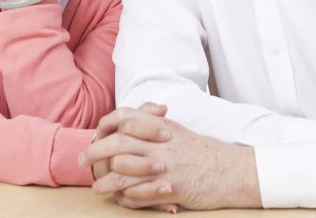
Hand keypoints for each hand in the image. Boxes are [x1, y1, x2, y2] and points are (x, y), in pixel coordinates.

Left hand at [82, 107, 260, 210]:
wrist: (232, 171)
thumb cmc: (203, 152)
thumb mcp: (178, 130)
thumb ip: (154, 123)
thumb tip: (131, 116)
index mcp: (162, 126)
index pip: (125, 117)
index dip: (107, 124)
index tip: (96, 133)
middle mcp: (161, 144)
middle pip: (118, 144)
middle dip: (96, 152)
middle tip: (83, 159)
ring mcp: (165, 167)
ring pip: (125, 172)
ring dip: (106, 180)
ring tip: (96, 186)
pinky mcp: (171, 190)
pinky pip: (140, 196)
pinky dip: (127, 199)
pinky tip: (120, 199)